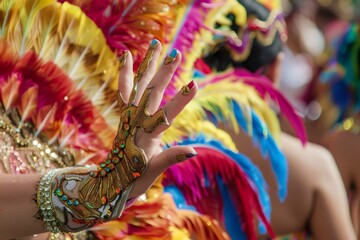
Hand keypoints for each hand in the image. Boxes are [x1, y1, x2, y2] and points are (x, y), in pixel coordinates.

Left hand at [117, 40, 197, 198]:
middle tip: (176, 53)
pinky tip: (127, 55)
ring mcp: (129, 115)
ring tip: (156, 43)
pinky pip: (124, 90)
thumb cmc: (135, 178)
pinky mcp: (124, 113)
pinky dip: (126, 73)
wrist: (111, 180)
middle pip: (152, 93)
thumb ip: (172, 157)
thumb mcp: (155, 171)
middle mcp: (137, 121)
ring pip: (139, 85)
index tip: (193, 84)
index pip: (167, 114)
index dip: (181, 100)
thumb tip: (194, 150)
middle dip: (165, 73)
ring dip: (148, 64)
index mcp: (147, 136)